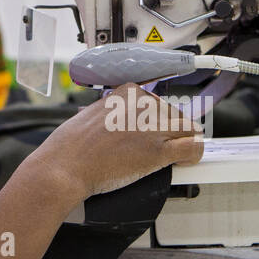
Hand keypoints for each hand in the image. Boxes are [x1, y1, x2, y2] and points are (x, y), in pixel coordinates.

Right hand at [29, 83, 204, 200]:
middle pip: (175, 116)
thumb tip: (127, 123)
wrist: (64, 167)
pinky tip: (185, 161)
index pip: (159, 102)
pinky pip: (193, 147)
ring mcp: (153, 127)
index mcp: (128, 91)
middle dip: (169, 133)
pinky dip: (193, 155)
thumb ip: (116, 113)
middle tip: (154, 149)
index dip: (157, 121)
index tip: (152, 132)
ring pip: (189, 129)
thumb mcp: (93, 114)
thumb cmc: (70, 147)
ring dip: (182, 143)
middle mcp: (144, 104)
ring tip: (169, 157)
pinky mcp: (158, 151)